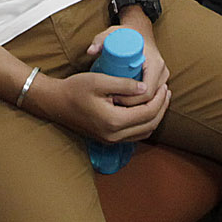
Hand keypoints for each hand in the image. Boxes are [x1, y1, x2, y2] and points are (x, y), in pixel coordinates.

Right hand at [28, 46, 169, 144]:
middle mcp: (114, 136)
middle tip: (167, 92)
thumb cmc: (74, 89)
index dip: (159, 100)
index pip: (147, 113)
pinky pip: (134, 134)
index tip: (164, 86)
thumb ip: (124, 84)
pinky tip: (146, 109)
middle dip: (161, 109)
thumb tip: (145, 88)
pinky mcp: (108, 139)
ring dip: (155, 117)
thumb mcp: (99, 81)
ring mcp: (110, 140)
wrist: (55, 103)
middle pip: (149, 126)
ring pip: (143, 133)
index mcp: (113, 122)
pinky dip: (145, 123)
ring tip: (160, 99)